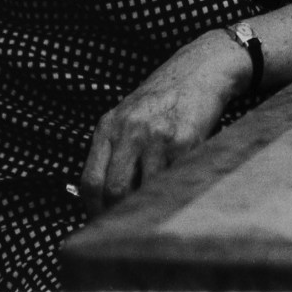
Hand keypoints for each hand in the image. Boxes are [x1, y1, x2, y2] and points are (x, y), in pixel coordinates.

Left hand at [78, 31, 246, 216]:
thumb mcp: (128, 115)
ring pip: (144, 191)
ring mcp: (156, 136)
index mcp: (109, 125)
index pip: (90, 181)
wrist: (201, 69)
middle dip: (120, 214)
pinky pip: (172, 180)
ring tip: (156, 203)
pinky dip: (173, 189)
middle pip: (114, 191)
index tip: (102, 221)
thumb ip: (114, 149)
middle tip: (128, 223)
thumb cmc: (164, 97)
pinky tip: (176, 184)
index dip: (93, 210)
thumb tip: (103, 199)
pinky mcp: (183, 141)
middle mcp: (129, 130)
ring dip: (149, 204)